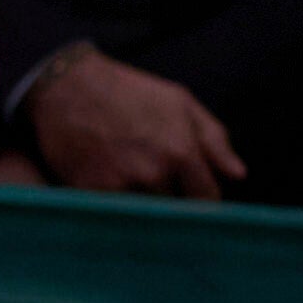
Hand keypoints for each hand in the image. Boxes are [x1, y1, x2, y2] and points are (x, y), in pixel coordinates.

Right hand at [27, 44, 247, 200]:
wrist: (64, 85)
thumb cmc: (127, 90)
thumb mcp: (179, 102)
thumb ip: (214, 139)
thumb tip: (238, 175)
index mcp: (181, 152)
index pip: (207, 200)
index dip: (203, 202)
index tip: (193, 200)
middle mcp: (153, 173)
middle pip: (177, 214)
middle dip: (173, 206)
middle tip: (164, 197)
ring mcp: (120, 185)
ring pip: (146, 216)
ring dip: (145, 209)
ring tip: (135, 192)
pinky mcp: (90, 192)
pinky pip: (115, 215)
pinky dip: (117, 210)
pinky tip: (112, 192)